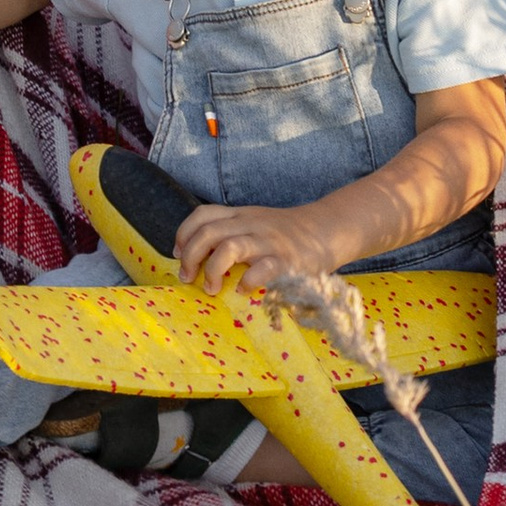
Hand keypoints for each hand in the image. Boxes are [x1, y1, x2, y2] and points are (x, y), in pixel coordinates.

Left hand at [174, 199, 346, 295]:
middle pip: (209, 233)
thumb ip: (231, 232)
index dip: (184, 234)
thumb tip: (197, 256)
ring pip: (228, 248)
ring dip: (213, 270)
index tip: (178, 254)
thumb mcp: (255, 222)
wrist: (327, 228)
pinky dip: (247, 283)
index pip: (203, 215)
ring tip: (212, 288)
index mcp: (241, 215)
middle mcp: (250, 225)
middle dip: (191, 257)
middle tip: (188, 278)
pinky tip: (244, 291)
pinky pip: (261, 270)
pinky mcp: (285, 261)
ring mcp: (267, 242)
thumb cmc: (285, 233)